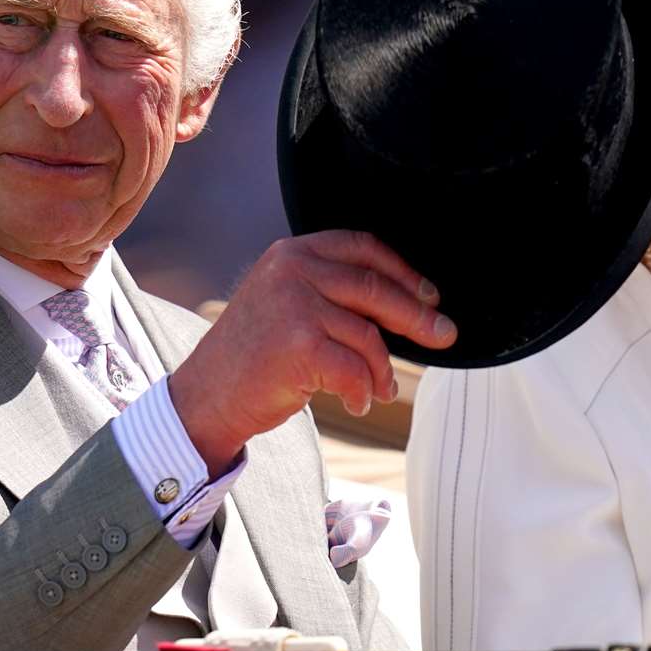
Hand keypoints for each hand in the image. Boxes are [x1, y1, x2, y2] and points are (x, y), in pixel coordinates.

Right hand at [168, 231, 455, 474]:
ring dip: (382, 370)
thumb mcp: (286, 301)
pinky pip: (354, 369)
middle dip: (416, 316)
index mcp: (293, 252)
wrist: (207, 395)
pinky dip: (362, 391)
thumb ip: (331, 290)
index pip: (363, 248)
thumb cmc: (253, 354)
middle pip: (375, 289)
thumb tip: (408, 302)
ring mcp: (294, 304)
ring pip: (368, 336)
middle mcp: (292, 270)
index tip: (430, 295)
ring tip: (382, 388)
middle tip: (443, 336)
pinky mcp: (298, 344)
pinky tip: (357, 402)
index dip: (404, 271)